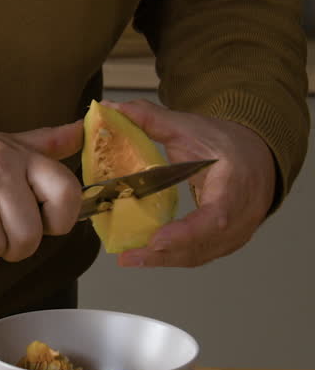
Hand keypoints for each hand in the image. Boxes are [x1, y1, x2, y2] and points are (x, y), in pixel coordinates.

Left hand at [106, 99, 276, 268]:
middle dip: (164, 254)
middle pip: (203, 244)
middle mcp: (242, 215)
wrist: (257, 156)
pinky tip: (146, 256)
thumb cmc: (226, 143)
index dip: (187, 232)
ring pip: (199, 255)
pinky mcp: (227, 242)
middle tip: (128, 256)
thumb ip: (150, 119)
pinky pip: (199, 255)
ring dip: (163, 260)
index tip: (157, 240)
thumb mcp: (189, 127)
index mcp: (236, 184)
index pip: (217, 216)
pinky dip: (172, 258)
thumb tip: (112, 109)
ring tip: (129, 258)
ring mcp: (237, 233)